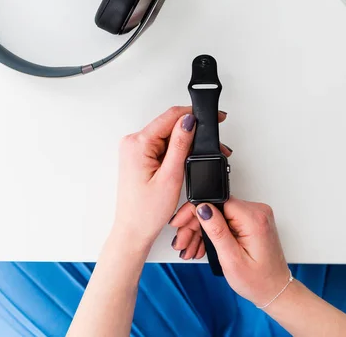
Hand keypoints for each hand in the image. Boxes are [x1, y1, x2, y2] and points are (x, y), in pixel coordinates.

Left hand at [113, 106, 227, 249]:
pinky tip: (184, 164)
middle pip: (169, 125)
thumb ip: (180, 145)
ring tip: (198, 160)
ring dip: (186, 144)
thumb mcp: (170, 176)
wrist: (133, 231)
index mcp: (137, 144)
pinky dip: (176, 152)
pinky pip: (161, 146)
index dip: (194, 114)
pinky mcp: (139, 157)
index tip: (213, 117)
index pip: (170, 117)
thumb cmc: (146, 211)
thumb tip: (189, 121)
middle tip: (213, 144)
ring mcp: (135, 150)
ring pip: (167, 136)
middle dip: (193, 133)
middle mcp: (133, 143)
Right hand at [170, 198, 290, 306]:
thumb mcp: (232, 259)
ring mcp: (255, 216)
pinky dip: (213, 231)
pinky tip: (204, 245)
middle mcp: (257, 212)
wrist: (274, 290)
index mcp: (254, 219)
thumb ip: (217, 231)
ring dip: (201, 230)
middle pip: (215, 207)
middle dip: (194, 225)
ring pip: (218, 213)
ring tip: (191, 248)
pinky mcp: (252, 221)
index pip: (216, 200)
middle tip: (182, 243)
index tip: (181, 224)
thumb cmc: (258, 281)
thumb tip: (203, 208)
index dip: (194, 211)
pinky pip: (226, 219)